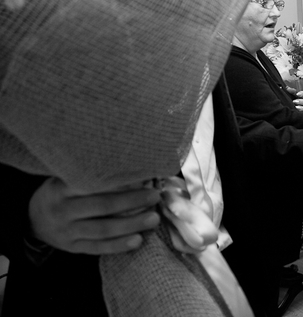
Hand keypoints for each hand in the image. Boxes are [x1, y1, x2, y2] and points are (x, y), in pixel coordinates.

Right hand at [28, 178, 161, 254]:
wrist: (32, 219)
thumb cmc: (60, 192)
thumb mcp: (66, 178)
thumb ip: (90, 175)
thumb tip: (132, 168)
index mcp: (62, 189)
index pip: (92, 184)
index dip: (119, 181)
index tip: (144, 175)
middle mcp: (63, 211)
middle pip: (102, 206)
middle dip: (131, 201)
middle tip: (155, 196)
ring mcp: (67, 232)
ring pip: (102, 230)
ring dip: (131, 224)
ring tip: (154, 219)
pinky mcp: (72, 248)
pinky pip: (98, 247)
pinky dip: (118, 245)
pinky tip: (137, 240)